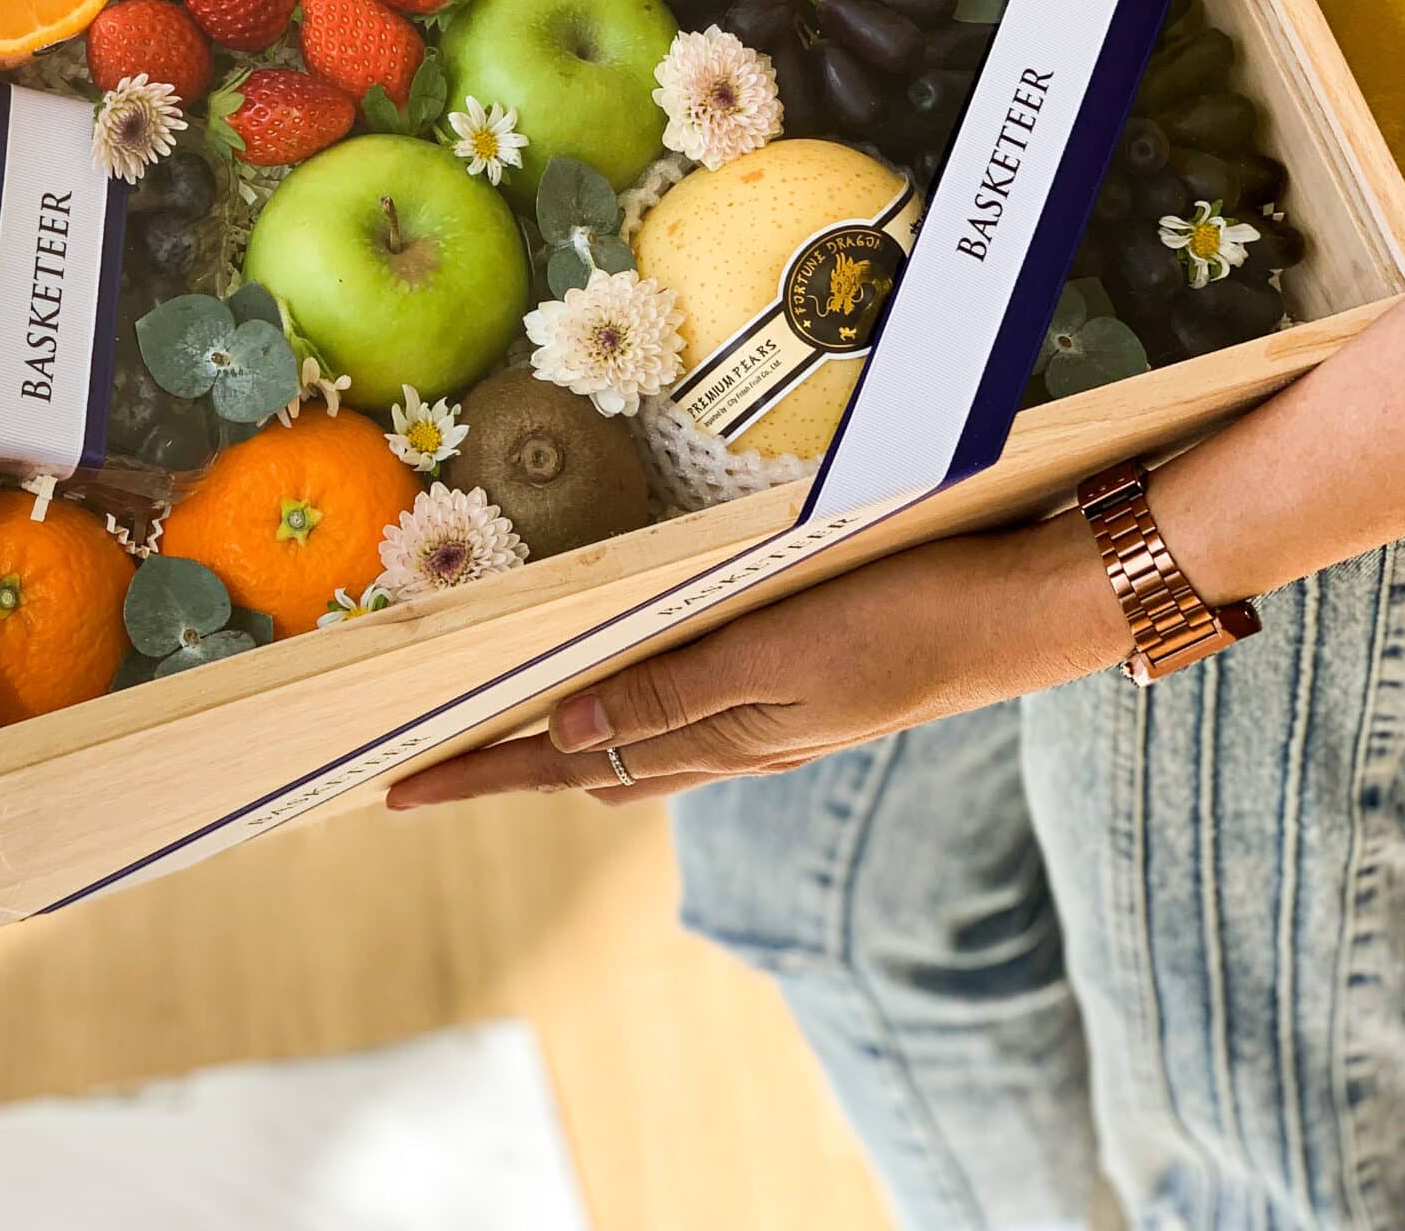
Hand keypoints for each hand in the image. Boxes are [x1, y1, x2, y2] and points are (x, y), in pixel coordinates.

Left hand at [387, 508, 1129, 811]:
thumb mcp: (777, 656)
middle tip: (419, 769)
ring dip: (554, 749)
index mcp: (714, 735)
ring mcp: (761, 718)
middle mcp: (726, 738)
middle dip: (497, 769)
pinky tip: (615, 700)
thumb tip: (565, 746)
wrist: (1010, 615)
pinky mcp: (789, 688)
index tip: (393, 789)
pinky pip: (680, 719)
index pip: (563, 766)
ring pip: (631, 747)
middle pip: (583, 763)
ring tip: (491, 743)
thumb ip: (673, 698)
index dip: (477, 773)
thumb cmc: (899, 620)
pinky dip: (624, 717)